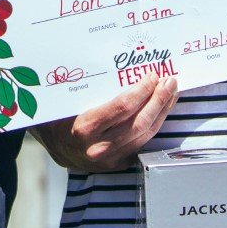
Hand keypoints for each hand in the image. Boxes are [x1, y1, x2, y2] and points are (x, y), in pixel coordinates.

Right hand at [32, 75, 177, 171]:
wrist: (56, 145)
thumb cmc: (62, 115)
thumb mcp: (70, 99)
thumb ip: (93, 87)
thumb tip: (122, 64)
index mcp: (84, 128)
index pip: (122, 107)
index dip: (142, 91)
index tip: (152, 76)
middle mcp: (98, 147)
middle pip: (138, 122)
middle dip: (158, 100)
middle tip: (169, 82)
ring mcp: (110, 159)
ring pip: (144, 135)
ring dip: (161, 112)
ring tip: (170, 94)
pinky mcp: (118, 164)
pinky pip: (142, 143)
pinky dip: (154, 125)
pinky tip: (160, 111)